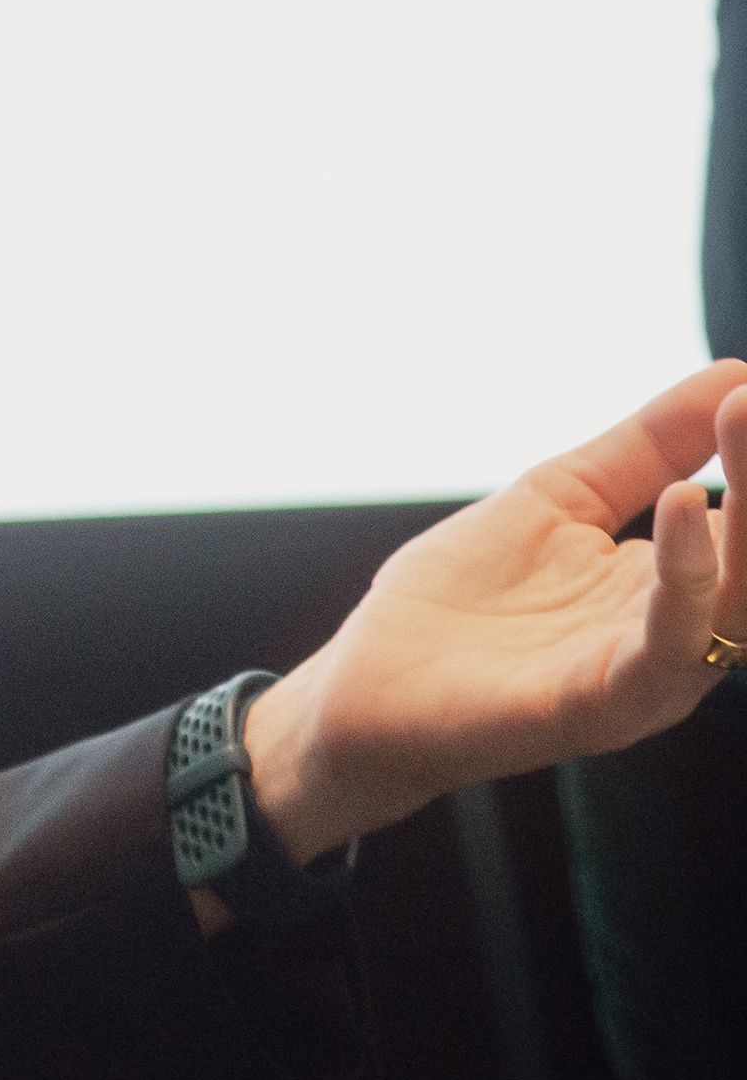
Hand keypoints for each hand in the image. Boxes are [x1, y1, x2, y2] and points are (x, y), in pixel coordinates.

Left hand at [242, 360, 746, 865]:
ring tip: (742, 423)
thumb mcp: (563, 496)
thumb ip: (648, 446)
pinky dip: (685, 578)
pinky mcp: (604, 705)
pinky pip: (666, 646)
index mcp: (679, 587)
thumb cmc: (462, 599)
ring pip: (735, 600)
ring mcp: (647, 674)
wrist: (369, 687)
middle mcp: (682, 633)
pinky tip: (683, 506)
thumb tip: (734, 373)